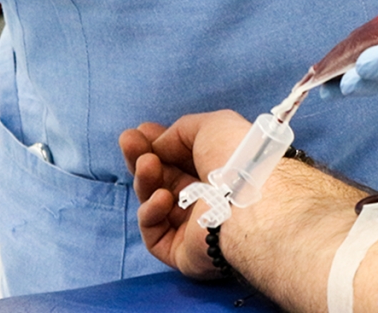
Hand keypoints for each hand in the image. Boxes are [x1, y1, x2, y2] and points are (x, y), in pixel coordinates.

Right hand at [119, 111, 251, 278]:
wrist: (249, 203)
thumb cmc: (238, 158)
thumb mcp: (213, 126)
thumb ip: (181, 131)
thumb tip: (158, 144)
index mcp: (222, 169)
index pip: (183, 158)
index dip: (160, 144)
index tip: (140, 131)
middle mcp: (210, 197)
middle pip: (164, 178)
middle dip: (143, 157)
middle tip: (128, 141)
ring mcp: (195, 226)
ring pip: (155, 202)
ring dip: (146, 179)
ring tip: (147, 164)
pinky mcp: (183, 252)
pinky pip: (155, 233)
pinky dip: (151, 212)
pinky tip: (163, 198)